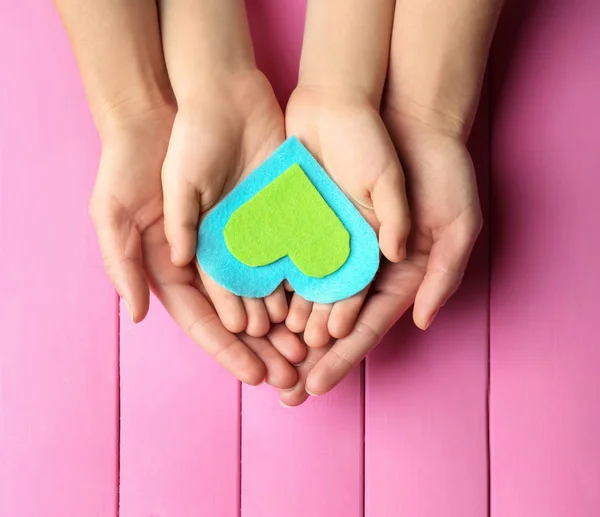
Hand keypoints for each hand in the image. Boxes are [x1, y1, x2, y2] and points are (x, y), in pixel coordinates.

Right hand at [91, 106, 301, 388]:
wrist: (198, 102)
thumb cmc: (141, 157)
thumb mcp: (117, 207)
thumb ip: (125, 260)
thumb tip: (139, 314)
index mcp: (178, 264)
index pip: (204, 318)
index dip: (228, 349)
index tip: (254, 375)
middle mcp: (214, 257)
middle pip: (242, 313)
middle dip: (265, 347)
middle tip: (292, 375)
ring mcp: (245, 237)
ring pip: (270, 290)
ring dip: (290, 322)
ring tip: (311, 349)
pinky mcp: (273, 214)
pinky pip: (289, 254)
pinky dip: (302, 281)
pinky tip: (320, 303)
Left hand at [280, 117, 481, 405]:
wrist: (402, 109)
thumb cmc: (439, 167)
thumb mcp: (456, 222)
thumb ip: (442, 274)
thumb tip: (420, 321)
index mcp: (398, 272)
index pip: (366, 324)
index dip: (342, 357)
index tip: (316, 385)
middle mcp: (364, 263)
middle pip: (333, 319)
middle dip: (310, 357)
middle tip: (285, 391)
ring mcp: (335, 240)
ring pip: (307, 293)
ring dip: (287, 328)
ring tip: (265, 357)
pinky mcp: (312, 215)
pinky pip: (291, 254)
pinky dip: (276, 282)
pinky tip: (256, 306)